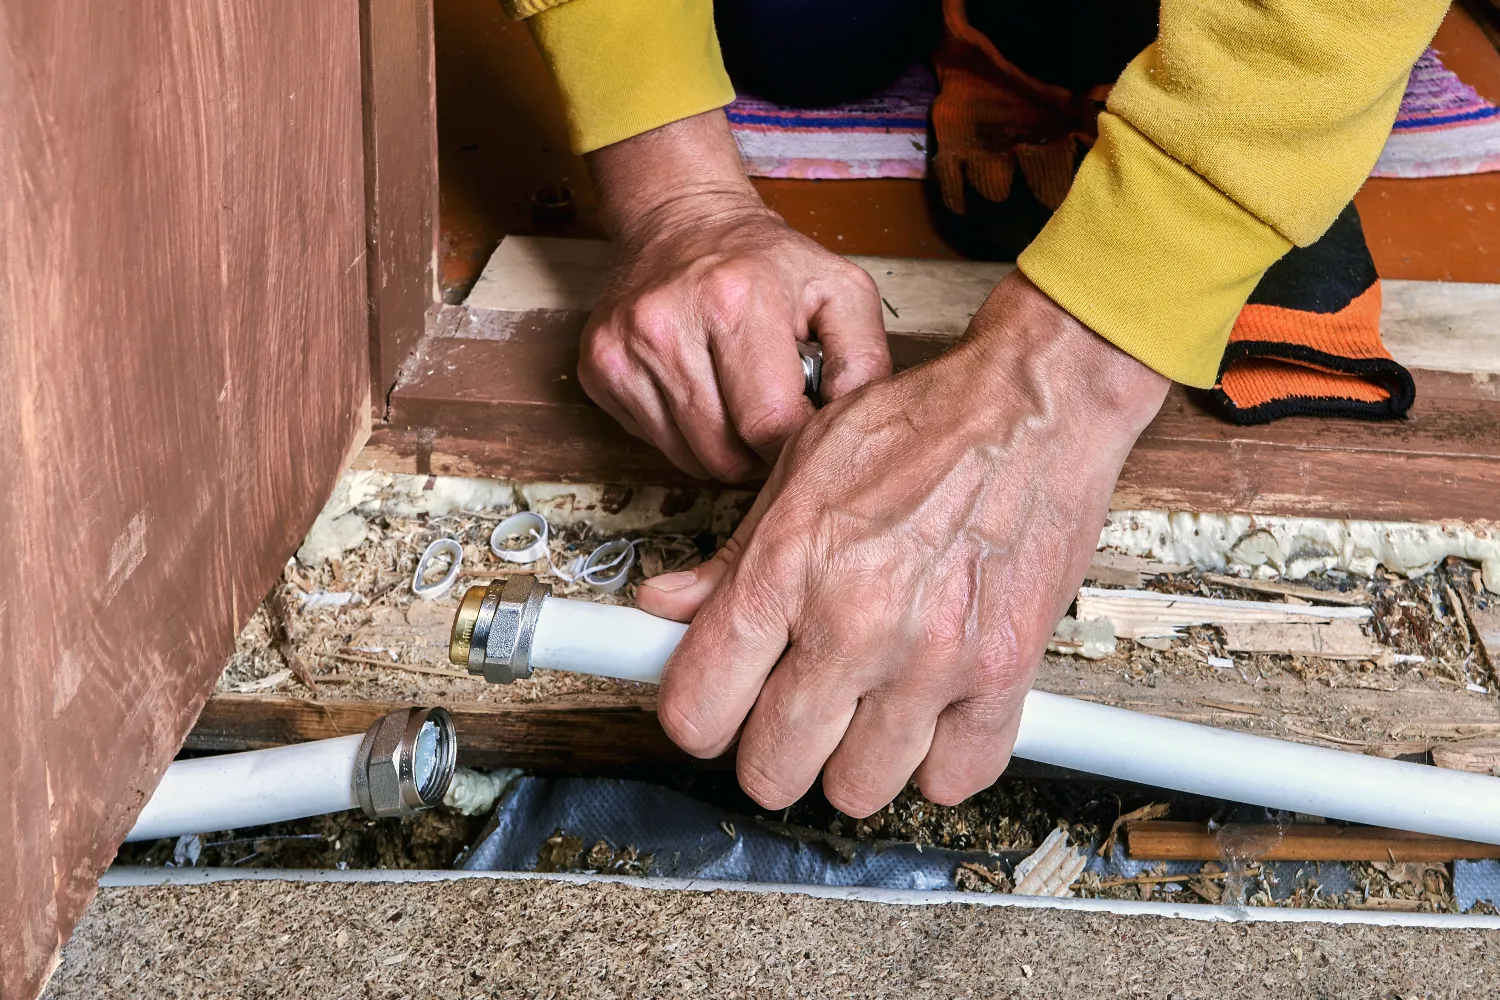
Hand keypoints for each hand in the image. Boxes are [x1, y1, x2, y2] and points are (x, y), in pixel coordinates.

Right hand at [580, 111, 890, 480]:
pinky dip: (684, 435)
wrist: (681, 219)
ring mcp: (623, 349)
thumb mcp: (840, 290)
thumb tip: (855, 430)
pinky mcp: (598, 368)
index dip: (796, 445)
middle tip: (773, 421)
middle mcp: (667, 325)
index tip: (805, 428)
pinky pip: (654, 442)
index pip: (770, 425)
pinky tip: (699, 391)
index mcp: (736, 301)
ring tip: (738, 404)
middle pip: (724, 454)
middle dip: (759, 455)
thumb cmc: (766, 262)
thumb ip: (865, 362)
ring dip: (722, 449)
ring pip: (687, 458)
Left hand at [638, 272, 1169, 814]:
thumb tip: (665, 609)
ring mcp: (930, 658)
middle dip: (773, 749)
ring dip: (856, 760)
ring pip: (858, 789)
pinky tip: (931, 714)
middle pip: (771, 769)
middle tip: (794, 711)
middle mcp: (852, 623)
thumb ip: (729, 558)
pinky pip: (953, 780)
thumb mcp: (798, 470)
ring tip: (867, 707)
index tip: (716, 709)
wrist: (1032, 410)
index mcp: (786, 569)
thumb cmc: (918, 428)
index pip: (697, 708)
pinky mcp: (1004, 675)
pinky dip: (939, 760)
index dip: (698, 719)